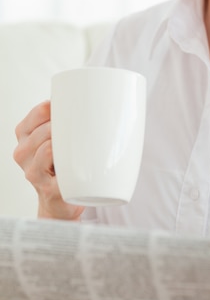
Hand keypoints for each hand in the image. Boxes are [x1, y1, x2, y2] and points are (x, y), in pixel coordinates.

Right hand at [14, 101, 83, 220]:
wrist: (60, 201)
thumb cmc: (61, 164)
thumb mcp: (56, 139)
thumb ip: (66, 121)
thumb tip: (95, 97)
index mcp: (25, 135)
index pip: (37, 113)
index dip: (53, 108)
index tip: (72, 105)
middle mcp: (23, 153)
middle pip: (42, 130)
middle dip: (61, 125)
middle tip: (81, 124)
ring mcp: (32, 172)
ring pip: (46, 150)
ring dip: (62, 144)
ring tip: (77, 142)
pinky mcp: (47, 189)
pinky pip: (56, 174)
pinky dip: (65, 166)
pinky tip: (73, 164)